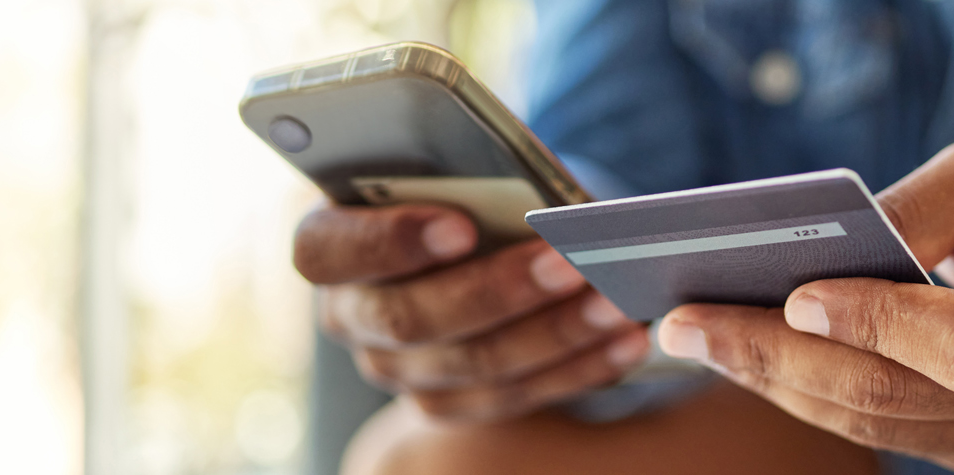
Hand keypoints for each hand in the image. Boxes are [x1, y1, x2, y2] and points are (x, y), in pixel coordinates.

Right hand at [295, 203, 648, 422]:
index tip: (460, 226)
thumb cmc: (458, 186)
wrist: (470, 237)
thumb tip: (540, 200)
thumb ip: (470, 176)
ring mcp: (397, 369)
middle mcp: (352, 315)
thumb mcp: (453, 167)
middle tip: (568, 262)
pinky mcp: (448, 402)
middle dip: (499, 290)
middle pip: (412, 317)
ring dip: (555, 332)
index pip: (328, 249)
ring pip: (475, 364)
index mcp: (328, 243)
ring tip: (614, 301)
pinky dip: (577, 367)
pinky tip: (625, 340)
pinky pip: (515, 396)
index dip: (390, 241)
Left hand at [657, 140, 953, 473]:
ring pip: (879, 426)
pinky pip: (890, 432)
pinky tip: (758, 359)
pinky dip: (816, 395)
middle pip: (896, 397)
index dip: (877, 326)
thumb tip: (810, 261)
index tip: (794, 297)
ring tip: (698, 341)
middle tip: (684, 324)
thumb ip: (915, 210)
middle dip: (773, 359)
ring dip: (776, 383)